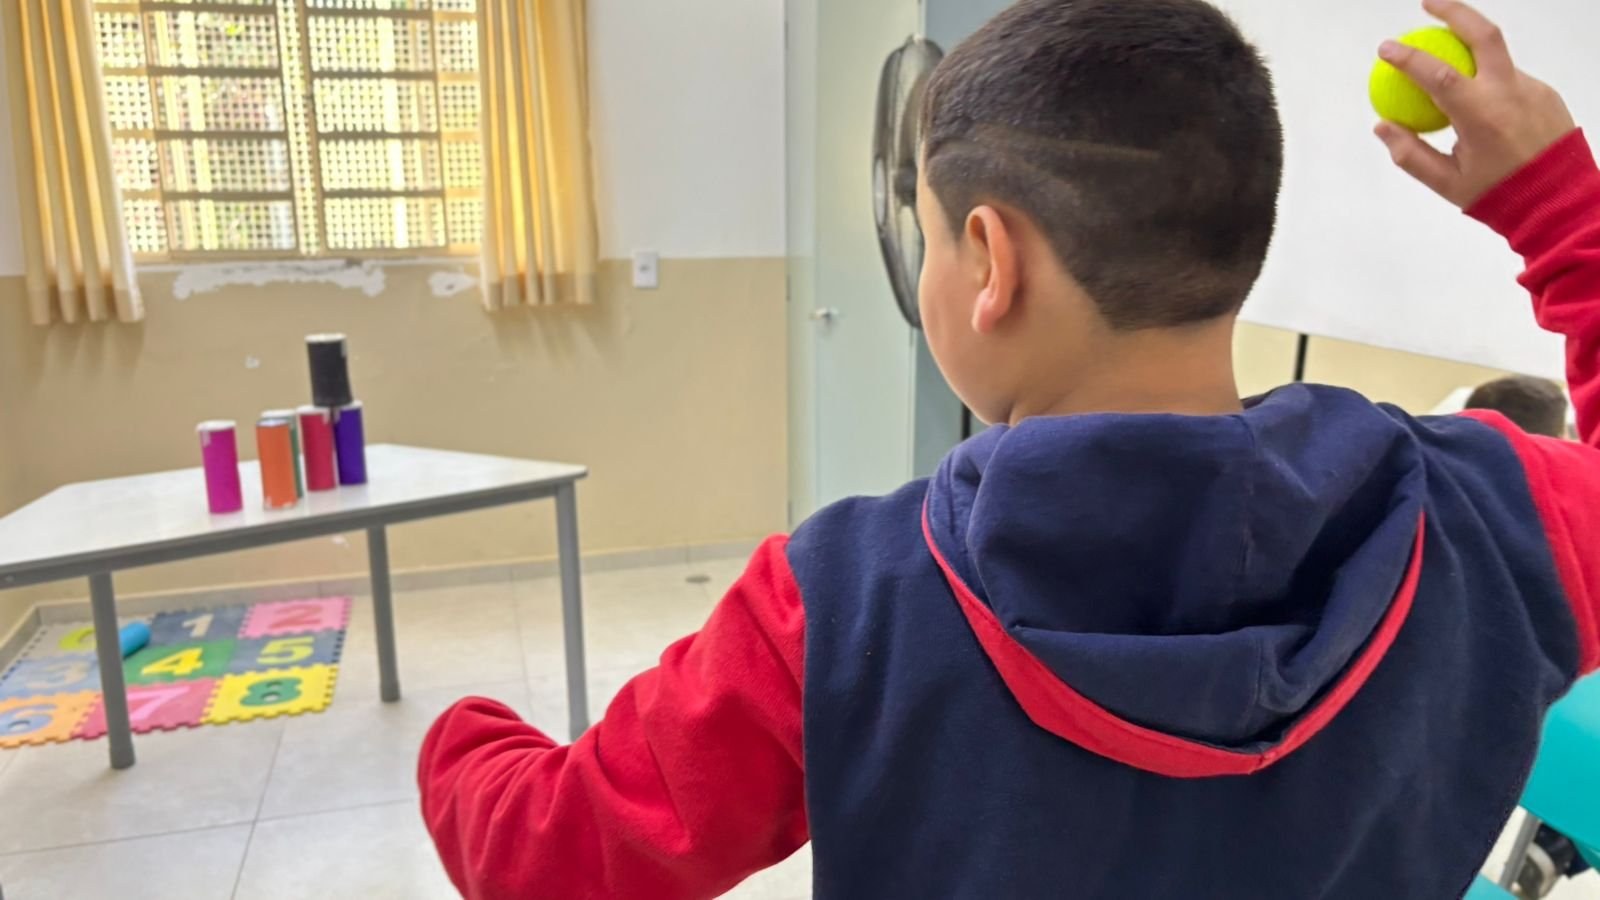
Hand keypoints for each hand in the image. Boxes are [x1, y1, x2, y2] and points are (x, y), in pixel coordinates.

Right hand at [1374, 0, 1574, 208]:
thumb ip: (1410, 153)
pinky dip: (1488, 84)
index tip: (1386, 49)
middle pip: (1483, 33)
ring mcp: (1533, 89)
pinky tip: (1480, 108)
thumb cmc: (1498, 196)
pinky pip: (1509, 79)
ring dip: (1470, 58)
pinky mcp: (1546, 92)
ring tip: (1447, 75)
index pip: (1438, 74)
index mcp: (1483, 116)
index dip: (1408, 58)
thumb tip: (1383, 125)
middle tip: (1426, 4)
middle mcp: (1511, 93)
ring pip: (1496, 60)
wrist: (1559, 203)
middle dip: (1453, 11)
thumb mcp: (1447, 182)